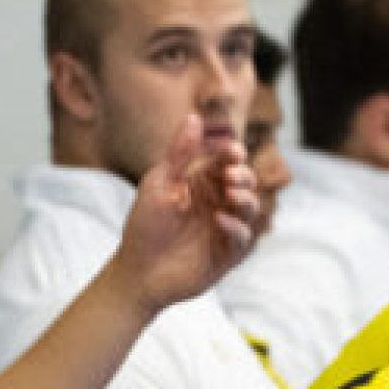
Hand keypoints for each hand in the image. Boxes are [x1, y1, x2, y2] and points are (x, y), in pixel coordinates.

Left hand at [112, 114, 260, 313]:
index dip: (235, 154)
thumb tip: (195, 116)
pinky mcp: (229, 254)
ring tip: (231, 195)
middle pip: (247, 181)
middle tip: (230, 177)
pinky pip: (245, 238)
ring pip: (252, 207)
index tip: (231, 152)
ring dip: (246, 198)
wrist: (137, 272)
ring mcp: (226, 228)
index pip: (229, 161)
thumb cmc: (144, 226)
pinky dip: (237, 227)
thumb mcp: (159, 183)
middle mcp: (220, 203)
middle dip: (244, 175)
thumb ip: (179, 153)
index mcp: (205, 183)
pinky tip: (220, 220)